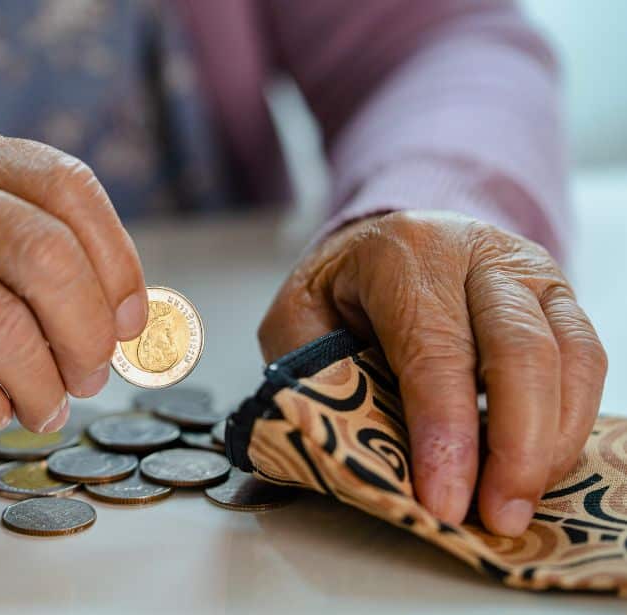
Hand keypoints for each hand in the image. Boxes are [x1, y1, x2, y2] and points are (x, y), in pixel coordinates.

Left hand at [258, 210, 606, 535]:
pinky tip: (538, 466)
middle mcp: (476, 251)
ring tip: (517, 504)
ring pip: (569, 355)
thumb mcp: (297, 321)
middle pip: (519, 347)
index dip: (445, 431)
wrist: (382, 240)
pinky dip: (569, 423)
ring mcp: (527, 270)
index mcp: (403, 253)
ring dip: (550, 442)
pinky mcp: (560, 298)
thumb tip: (355, 457)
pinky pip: (588, 361)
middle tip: (495, 515)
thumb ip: (316, 376)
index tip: (443, 500)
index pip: (434, 347)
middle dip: (514, 445)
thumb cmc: (337, 291)